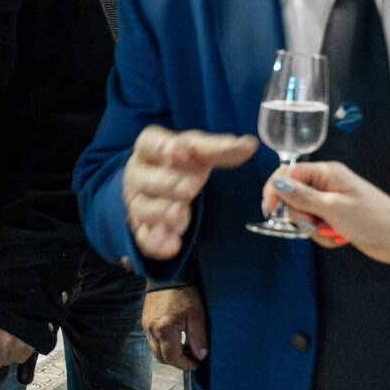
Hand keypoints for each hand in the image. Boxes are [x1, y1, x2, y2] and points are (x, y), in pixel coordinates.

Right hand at [124, 129, 258, 259]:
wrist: (165, 185)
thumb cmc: (181, 163)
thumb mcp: (200, 152)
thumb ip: (221, 149)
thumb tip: (250, 145)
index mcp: (150, 148)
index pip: (151, 143)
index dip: (166, 147)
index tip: (184, 150)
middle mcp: (139, 175)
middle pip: (146, 179)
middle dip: (167, 183)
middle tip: (190, 187)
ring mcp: (139, 203)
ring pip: (144, 209)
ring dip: (162, 212)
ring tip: (180, 212)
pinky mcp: (143, 229)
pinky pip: (145, 237)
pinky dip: (157, 242)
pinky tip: (173, 245)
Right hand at [143, 284, 208, 369]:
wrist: (168, 274)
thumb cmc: (184, 292)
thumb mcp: (197, 315)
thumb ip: (198, 338)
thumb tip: (201, 356)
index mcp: (164, 329)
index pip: (172, 357)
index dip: (185, 364)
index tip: (196, 363)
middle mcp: (151, 329)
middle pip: (161, 358)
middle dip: (177, 361)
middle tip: (192, 357)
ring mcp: (146, 325)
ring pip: (156, 350)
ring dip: (170, 353)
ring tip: (185, 346)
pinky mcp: (145, 321)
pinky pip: (153, 340)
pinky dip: (164, 344)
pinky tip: (176, 337)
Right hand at [262, 161, 389, 270]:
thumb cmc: (375, 219)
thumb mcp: (332, 208)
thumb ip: (301, 196)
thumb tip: (277, 184)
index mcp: (327, 173)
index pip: (288, 174)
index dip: (276, 191)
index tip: (270, 210)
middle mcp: (327, 184)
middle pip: (292, 197)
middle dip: (301, 216)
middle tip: (316, 223)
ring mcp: (331, 202)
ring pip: (303, 215)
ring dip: (314, 229)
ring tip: (333, 232)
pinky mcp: (336, 217)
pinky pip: (316, 227)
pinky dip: (324, 236)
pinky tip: (340, 237)